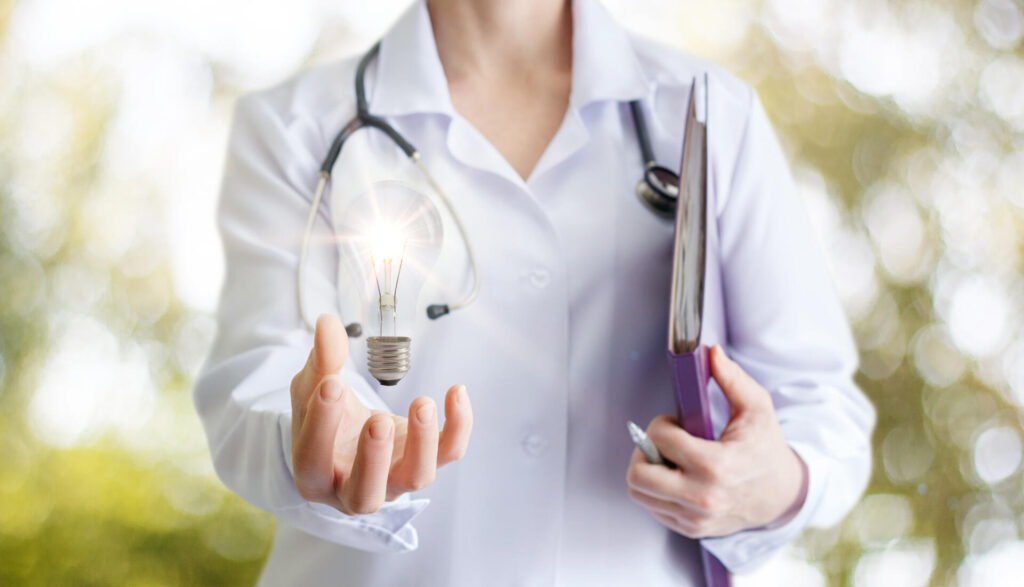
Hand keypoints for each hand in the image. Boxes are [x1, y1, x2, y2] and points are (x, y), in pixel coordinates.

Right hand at [290, 315, 472, 514]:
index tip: (332, 383)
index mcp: (314, 475)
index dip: (322, 424)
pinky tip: (456, 391)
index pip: (313, 459)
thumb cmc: (326, 416)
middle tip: (377, 421)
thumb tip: (327, 323)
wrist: (350, 436)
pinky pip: (449, 452)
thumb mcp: (312, 388)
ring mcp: (395, 481)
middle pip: (365, 494)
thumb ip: (320, 361)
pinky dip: (458, 425)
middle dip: (373, 459)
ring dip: (422, 442)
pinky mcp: (426, 461)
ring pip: (415, 478)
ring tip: (421, 402)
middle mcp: (354, 490)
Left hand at [626, 345, 806, 537]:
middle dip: (644, 451)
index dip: (661, 424)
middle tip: (663, 443)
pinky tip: (676, 477)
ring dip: (647, 470)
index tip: (675, 422)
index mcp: (716, 466)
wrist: (782, 496)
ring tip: (670, 459)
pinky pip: (651, 507)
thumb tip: (711, 353)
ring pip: (639, 492)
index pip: (660, 440)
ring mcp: (695, 518)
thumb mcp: (757, 408)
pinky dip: (655, 489)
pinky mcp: (689, 529)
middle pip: (638, 475)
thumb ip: (733, 379)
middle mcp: (702, 498)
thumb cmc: (766, 448)